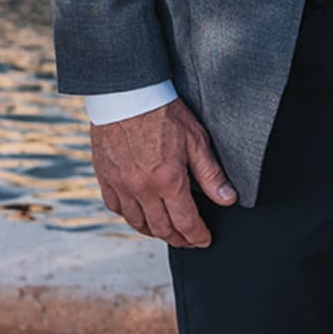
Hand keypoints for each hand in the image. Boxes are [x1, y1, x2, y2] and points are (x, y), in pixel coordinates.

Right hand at [90, 98, 235, 247]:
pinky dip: (130, 216)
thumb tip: (228, 199)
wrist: (126, 93)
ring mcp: (120, 185)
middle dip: (179, 238)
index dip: (197, 236)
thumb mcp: (196, 140)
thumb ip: (211, 174)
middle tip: (188, 240)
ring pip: (137, 222)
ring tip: (166, 231)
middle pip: (162, 228)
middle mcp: (142, 189)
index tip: (204, 240)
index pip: (186, 222)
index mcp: (167, 181)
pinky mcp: (105, 177)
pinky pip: (116, 208)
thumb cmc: (162, 111)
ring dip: (154, 231)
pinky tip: (139, 213)